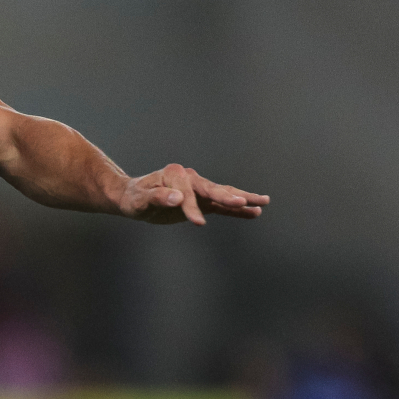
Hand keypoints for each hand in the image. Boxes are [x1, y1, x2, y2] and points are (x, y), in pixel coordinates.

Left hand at [119, 164, 267, 225]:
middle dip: (227, 197)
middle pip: (212, 188)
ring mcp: (198, 189)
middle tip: (244, 202)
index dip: (192, 208)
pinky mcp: (202, 201)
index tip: (197, 223)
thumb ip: (157, 197)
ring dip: (243, 199)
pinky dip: (238, 210)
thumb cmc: (134, 198)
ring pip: (223, 194)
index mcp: (175, 175)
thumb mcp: (139, 199)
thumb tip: (176, 197)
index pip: (187, 193)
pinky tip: (255, 212)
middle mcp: (190, 179)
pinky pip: (222, 206)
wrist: (134, 197)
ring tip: (263, 202)